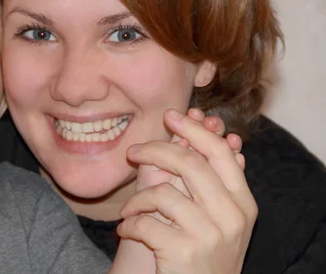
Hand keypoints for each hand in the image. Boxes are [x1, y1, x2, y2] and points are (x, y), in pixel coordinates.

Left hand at [118, 109, 256, 273]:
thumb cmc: (203, 252)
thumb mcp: (220, 218)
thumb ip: (214, 179)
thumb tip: (209, 130)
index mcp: (243, 203)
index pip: (219, 153)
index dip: (194, 130)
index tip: (171, 115)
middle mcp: (233, 217)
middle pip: (190, 164)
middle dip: (156, 150)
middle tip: (134, 151)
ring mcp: (211, 236)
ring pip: (163, 194)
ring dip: (137, 199)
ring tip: (130, 209)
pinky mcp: (185, 253)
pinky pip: (146, 223)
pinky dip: (130, 224)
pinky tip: (126, 229)